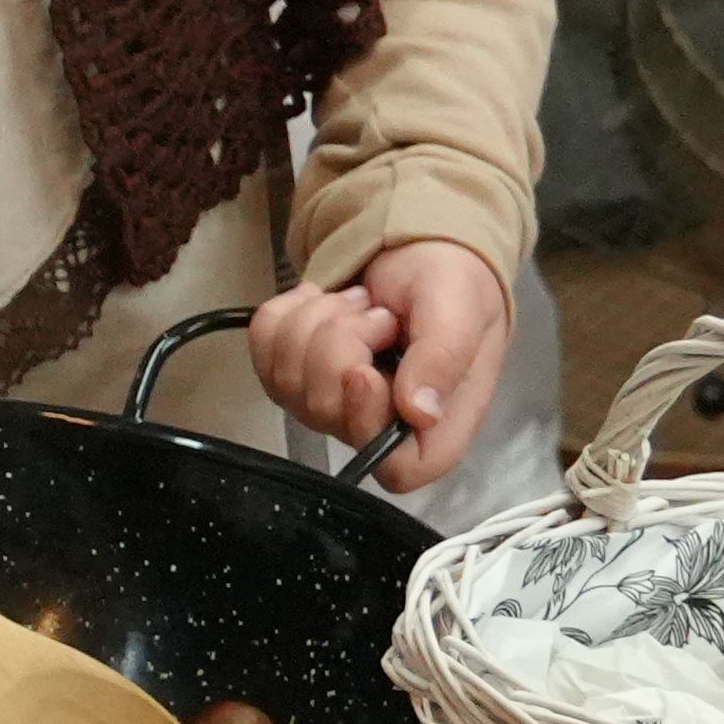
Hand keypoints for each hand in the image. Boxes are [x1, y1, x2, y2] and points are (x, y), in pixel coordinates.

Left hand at [246, 239, 513, 492]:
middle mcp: (380, 427)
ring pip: (287, 379)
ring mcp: (331, 405)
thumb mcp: (461, 309)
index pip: (397, 469)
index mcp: (437, 427)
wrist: (418, 254)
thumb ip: (445, 356)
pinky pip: (262, 350)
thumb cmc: (451, 286)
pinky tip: (323, 300)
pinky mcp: (294, 376)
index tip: (362, 371)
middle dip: (341, 341)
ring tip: (359, 304)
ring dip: (318, 322)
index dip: (367, 424)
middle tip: (377, 313)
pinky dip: (286, 312)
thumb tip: (419, 411)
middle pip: (326, 412)